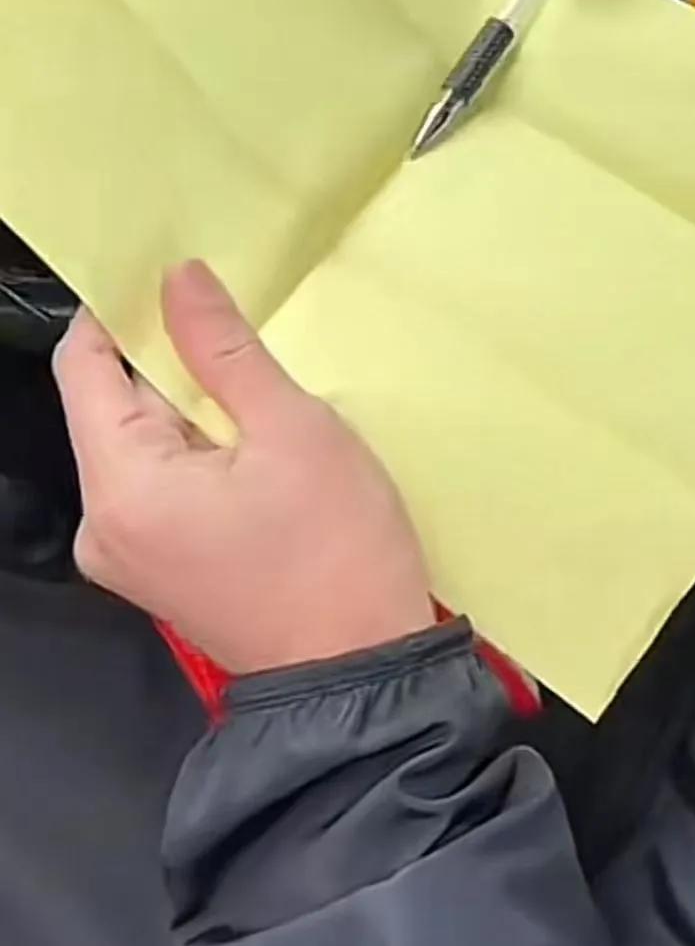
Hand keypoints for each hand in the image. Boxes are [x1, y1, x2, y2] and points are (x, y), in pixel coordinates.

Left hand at [55, 260, 436, 673]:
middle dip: (171, 361)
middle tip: (238, 325)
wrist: (361, 674)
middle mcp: (102, 524)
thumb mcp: (292, 429)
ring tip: (263, 391)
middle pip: (114, 405)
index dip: (117, 310)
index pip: (82, 366)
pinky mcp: (160, 568)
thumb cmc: (335, 552)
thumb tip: (178, 278)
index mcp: (119, 487)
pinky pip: (163, 483)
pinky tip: (257, 444)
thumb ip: (224, 347)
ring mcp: (128, 553)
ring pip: (145, 443)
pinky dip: (202, 451)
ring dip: (195, 406)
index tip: (167, 271)